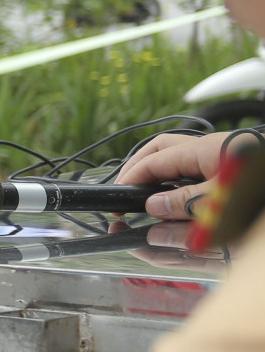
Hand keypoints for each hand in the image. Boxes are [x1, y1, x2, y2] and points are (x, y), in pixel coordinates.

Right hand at [116, 130, 235, 219]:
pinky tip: (179, 191)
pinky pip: (196, 164)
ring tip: (146, 190)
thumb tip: (153, 205)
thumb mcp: (223, 199)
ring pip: (178, 155)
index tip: (119, 198)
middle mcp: (212, 146)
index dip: (132, 178)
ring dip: (159, 170)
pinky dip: (179, 176)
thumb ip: (187, 202)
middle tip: (125, 187)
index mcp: (205, 149)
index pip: (155, 160)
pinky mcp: (232, 164)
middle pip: (162, 147)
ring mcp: (222, 153)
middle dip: (139, 165)